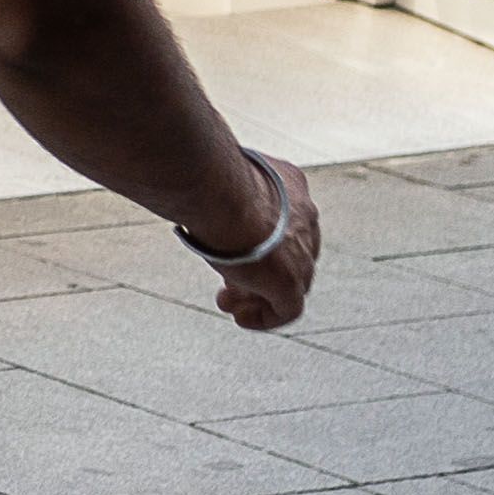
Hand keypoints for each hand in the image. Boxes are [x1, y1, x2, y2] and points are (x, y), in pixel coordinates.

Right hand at [182, 149, 318, 331]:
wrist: (220, 191)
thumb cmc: (210, 176)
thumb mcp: (219, 178)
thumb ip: (219, 187)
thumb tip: (188, 183)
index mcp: (290, 185)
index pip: (285, 220)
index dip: (261, 240)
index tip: (237, 249)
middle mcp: (304, 218)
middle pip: (289, 254)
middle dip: (260, 270)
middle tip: (231, 281)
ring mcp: (302, 252)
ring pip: (289, 283)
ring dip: (258, 296)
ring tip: (230, 302)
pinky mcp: (291, 282)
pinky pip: (287, 311)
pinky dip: (264, 317)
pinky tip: (242, 318)